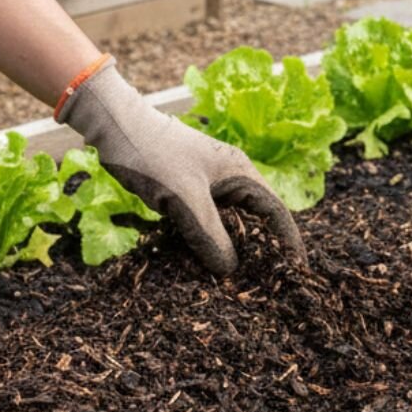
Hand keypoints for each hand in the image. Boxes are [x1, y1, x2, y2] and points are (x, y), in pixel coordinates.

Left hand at [58, 60, 305, 273]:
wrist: (114, 126)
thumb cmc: (153, 155)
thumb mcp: (184, 198)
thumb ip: (210, 235)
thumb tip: (231, 271)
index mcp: (242, 175)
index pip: (276, 213)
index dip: (289, 242)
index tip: (297, 271)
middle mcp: (232, 180)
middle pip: (257, 221)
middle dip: (262, 252)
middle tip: (265, 285)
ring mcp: (210, 186)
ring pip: (231, 224)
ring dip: (233, 249)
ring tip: (237, 282)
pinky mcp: (189, 193)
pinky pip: (208, 223)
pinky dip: (209, 242)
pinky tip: (204, 263)